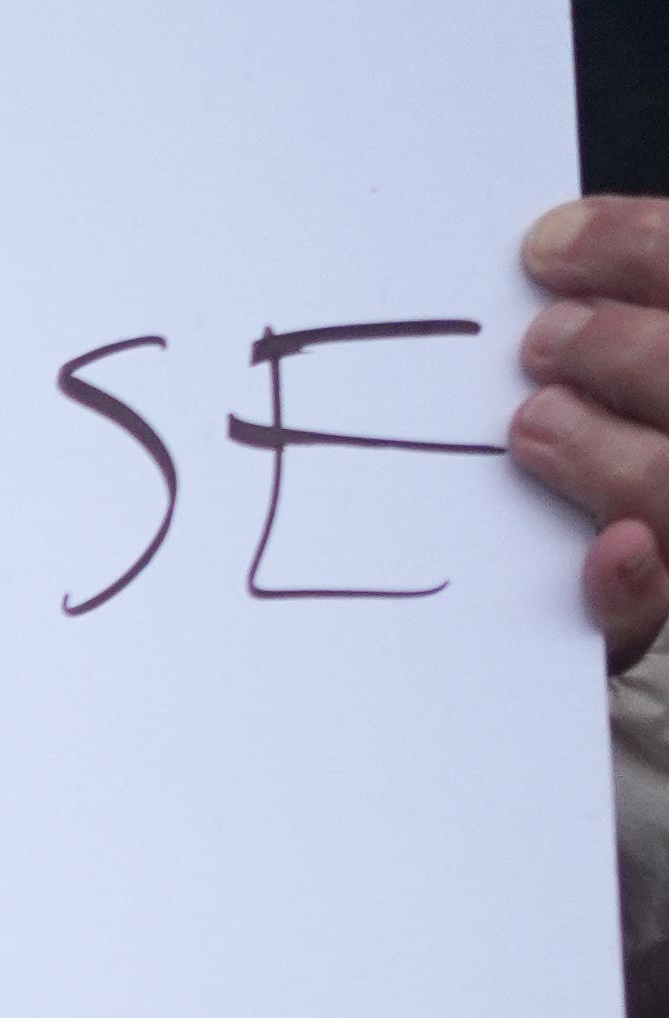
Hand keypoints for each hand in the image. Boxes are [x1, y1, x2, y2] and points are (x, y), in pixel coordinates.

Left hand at [521, 201, 668, 666]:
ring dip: (601, 449)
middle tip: (541, 342)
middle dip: (617, 349)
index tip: (544, 246)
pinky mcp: (667, 599)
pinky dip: (632, 581)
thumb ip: (640, 308)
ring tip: (533, 426)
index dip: (634, 247)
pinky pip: (656, 603)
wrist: (636, 552)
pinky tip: (608, 549)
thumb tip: (553, 244)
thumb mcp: (646, 364)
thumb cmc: (638, 421)